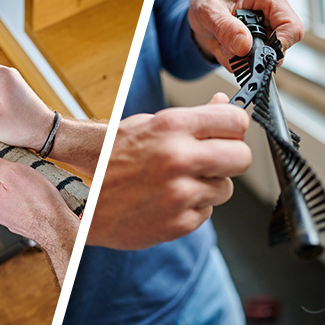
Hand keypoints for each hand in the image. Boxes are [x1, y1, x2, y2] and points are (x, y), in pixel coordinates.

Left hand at [0, 150, 78, 285]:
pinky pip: (22, 209)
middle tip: (18, 172)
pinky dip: (27, 202)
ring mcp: (12, 220)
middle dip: (3, 180)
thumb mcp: (12, 173)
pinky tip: (38, 198)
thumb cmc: (39, 201)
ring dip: (16, 191)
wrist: (58, 227)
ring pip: (8, 200)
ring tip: (31, 184)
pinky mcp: (25, 225)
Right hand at [86, 93, 251, 249]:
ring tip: (178, 183)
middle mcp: (178, 158)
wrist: (82, 202)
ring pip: (226, 187)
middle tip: (213, 161)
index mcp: (170, 127)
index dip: (235, 128)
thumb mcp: (145, 126)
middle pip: (242, 157)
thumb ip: (189, 117)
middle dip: (231, 158)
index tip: (229, 134)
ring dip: (209, 186)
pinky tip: (167, 200)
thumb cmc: (110, 161)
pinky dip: (192, 207)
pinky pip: (207, 211)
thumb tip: (224, 102)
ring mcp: (180, 193)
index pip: (235, 120)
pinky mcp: (179, 222)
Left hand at [188, 0, 304, 69]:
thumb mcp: (208, 10)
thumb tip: (244, 45)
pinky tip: (223, 49)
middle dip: (253, 54)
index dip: (281, 44)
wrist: (198, 13)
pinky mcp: (257, 45)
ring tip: (221, 45)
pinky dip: (234, 62)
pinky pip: (250, 64)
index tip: (259, 54)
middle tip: (229, 49)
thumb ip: (225, 27)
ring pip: (263, 59)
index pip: (292, 26)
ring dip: (239, 59)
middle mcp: (272, 15)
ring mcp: (266, 32)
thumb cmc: (206, 2)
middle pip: (280, 47)